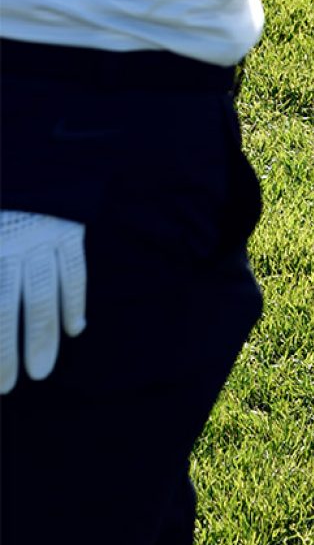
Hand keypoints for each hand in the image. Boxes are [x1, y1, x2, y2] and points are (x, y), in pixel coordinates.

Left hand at [0, 211, 86, 393]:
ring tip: (41, 371)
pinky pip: (75, 271)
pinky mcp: (68, 229)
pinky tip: (74, 329)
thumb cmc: (2, 207)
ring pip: (43, 294)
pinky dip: (75, 300)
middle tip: (8, 386)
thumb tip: (15, 304)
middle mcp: (12, 246)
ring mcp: (43, 237)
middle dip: (7, 350)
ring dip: (43, 335)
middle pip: (8, 305)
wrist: (30, 158)